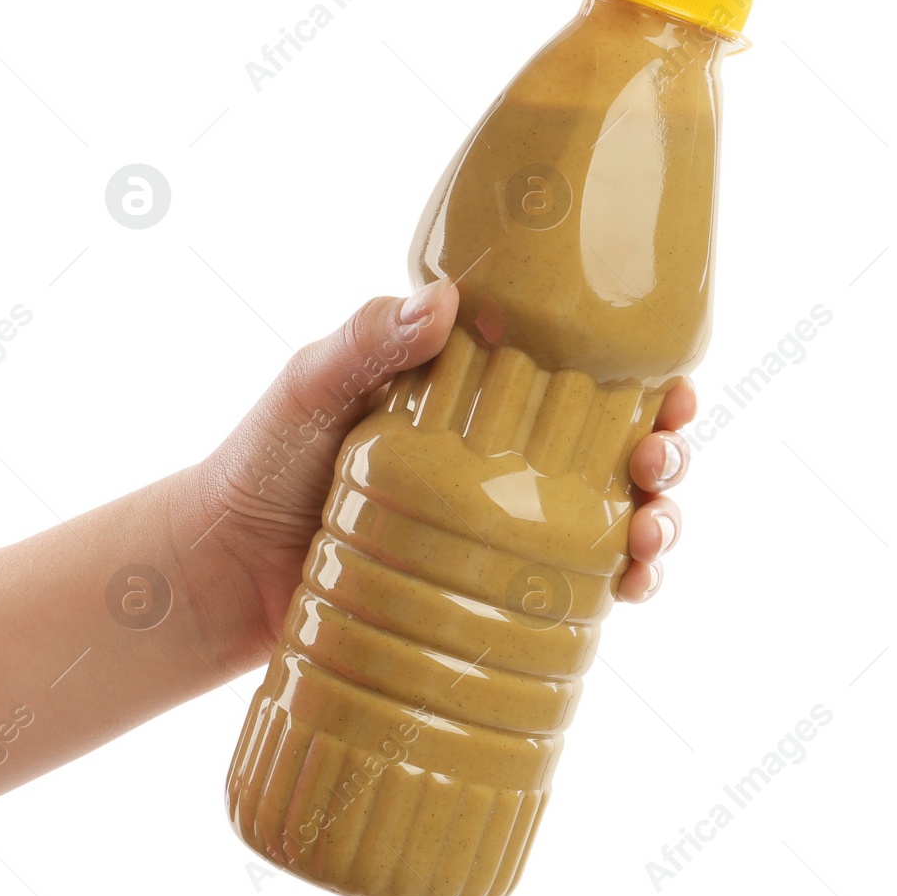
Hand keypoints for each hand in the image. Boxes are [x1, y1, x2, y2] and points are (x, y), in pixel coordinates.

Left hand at [177, 279, 695, 661]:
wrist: (223, 570)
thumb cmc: (259, 463)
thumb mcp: (308, 388)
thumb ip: (363, 342)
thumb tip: (441, 304)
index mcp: (471, 395)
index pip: (579, 375)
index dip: (645, 380)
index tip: (673, 389)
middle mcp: (500, 458)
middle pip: (616, 447)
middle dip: (667, 451)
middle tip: (660, 460)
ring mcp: (501, 527)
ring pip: (614, 518)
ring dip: (658, 522)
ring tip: (652, 535)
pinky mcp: (490, 591)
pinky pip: (577, 588)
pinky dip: (622, 587)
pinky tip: (633, 589)